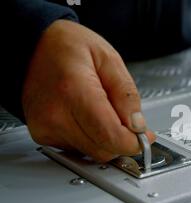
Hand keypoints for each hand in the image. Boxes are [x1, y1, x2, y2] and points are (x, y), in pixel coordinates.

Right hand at [22, 20, 155, 161]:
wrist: (31, 47)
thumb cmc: (66, 47)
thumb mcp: (109, 58)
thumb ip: (126, 94)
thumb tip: (137, 125)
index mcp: (74, 90)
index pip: (110, 136)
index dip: (133, 142)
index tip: (145, 137)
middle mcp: (55, 114)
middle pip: (103, 150)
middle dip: (123, 141)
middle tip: (130, 122)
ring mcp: (46, 127)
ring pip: (92, 153)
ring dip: (108, 140)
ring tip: (105, 112)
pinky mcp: (43, 135)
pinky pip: (79, 149)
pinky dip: (92, 139)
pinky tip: (89, 118)